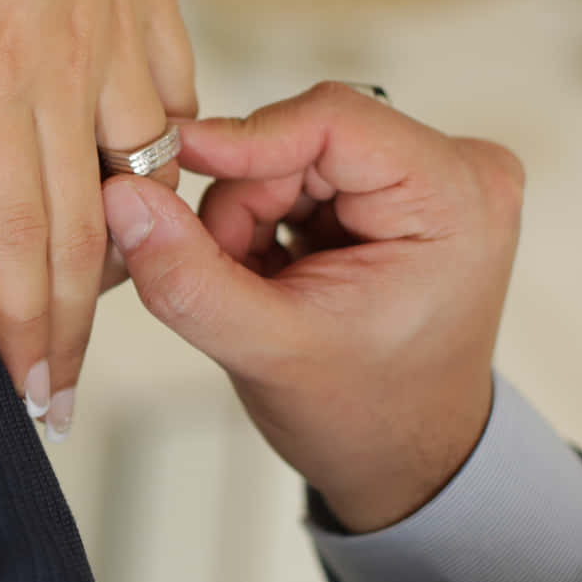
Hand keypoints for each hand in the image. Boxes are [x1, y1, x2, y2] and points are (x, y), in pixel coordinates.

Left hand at [0, 0, 194, 426]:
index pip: (18, 229)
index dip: (25, 321)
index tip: (24, 396)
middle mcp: (70, 62)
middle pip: (87, 225)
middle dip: (73, 322)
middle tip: (51, 400)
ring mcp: (122, 30)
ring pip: (143, 168)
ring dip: (120, 242)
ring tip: (93, 312)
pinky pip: (173, 100)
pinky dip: (160, 155)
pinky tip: (140, 180)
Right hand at [103, 83, 525, 530]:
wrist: (406, 462)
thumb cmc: (365, 417)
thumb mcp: (267, 351)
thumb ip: (188, 276)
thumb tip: (122, 196)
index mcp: (456, 199)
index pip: (333, 119)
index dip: (244, 139)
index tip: (173, 161)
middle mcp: (458, 171)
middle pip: (304, 138)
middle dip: (246, 205)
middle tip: (231, 276)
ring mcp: (428, 177)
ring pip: (292, 155)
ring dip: (250, 218)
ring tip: (259, 288)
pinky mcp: (396, 189)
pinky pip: (301, 172)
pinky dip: (266, 221)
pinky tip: (275, 274)